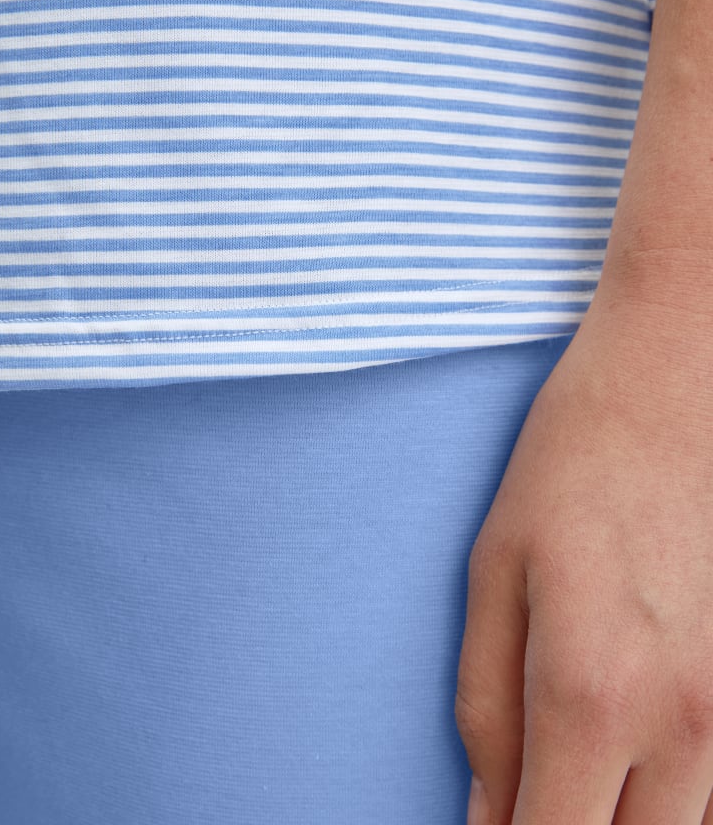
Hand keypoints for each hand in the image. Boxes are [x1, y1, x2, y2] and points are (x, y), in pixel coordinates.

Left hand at [454, 286, 712, 823]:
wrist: (674, 385)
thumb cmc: (569, 467)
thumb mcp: (494, 575)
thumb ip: (485, 710)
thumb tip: (486, 814)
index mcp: (589, 694)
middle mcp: (681, 725)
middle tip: (530, 793)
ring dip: (622, 823)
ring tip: (576, 771)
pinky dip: (672, 800)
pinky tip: (634, 756)